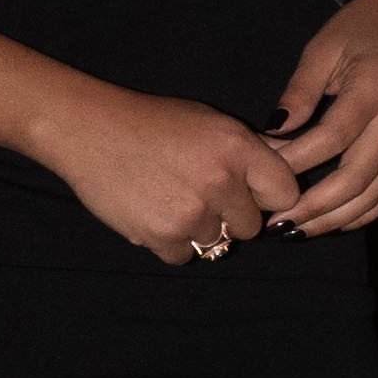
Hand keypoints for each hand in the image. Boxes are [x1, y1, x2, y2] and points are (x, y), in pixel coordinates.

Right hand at [21, 79, 308, 267]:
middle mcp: (220, 180)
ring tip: (169, 198)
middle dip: (230, 215)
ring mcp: (192, 212)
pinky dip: (170, 241)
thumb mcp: (208, 122)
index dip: (268, 196)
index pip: (285, 193)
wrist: (88, 130)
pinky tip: (152, 211)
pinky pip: (184, 255)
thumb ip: (249, 151)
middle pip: (251, 226)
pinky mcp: (163, 236)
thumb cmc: (150, 122)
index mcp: (237, 146)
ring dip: (198, 229)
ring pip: (217, 243)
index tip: (251, 194)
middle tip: (197, 192)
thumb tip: (288, 170)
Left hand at [266, 0, 377, 235]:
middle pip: (356, 177)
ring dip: (334, 220)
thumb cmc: (359, 29)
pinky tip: (330, 222)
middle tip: (277, 224)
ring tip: (296, 232)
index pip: (333, 137)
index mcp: (375, 88)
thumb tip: (272, 131)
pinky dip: (360, 214)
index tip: (263, 175)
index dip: (297, 161)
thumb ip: (298, 92)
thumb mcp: (322, 49)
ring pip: (374, 194)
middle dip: (314, 207)